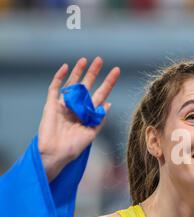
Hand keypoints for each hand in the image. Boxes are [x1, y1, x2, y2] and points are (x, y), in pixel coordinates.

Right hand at [38, 57, 120, 180]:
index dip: (108, 83)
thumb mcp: (91, 133)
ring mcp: (64, 105)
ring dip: (78, 72)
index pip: (101, 94)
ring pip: (72, 84)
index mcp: (88, 113)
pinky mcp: (51, 105)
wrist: (56, 154)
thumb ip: (99, 119)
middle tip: (100, 59)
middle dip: (93, 73)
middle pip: (87, 85)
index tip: (116, 71)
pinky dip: (59, 77)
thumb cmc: (74, 147)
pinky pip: (55, 88)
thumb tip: (108, 104)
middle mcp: (77, 107)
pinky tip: (65, 67)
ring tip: (85, 59)